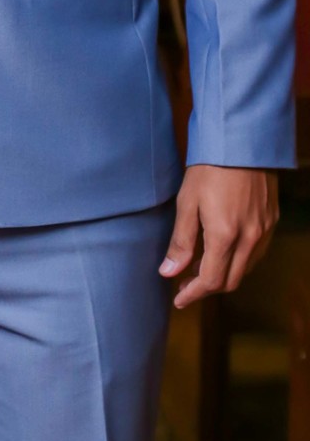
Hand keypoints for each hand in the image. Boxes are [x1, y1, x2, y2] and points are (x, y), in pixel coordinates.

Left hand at [160, 165, 278, 308]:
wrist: (242, 141)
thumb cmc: (209, 168)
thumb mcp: (187, 202)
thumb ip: (181, 241)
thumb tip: (169, 272)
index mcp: (225, 236)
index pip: (210, 281)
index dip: (193, 294)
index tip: (179, 299)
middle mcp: (250, 239)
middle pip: (230, 281)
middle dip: (207, 288)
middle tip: (186, 284)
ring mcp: (264, 231)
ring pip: (245, 269)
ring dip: (224, 275)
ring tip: (200, 267)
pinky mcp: (271, 221)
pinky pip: (256, 253)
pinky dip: (238, 260)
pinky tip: (223, 250)